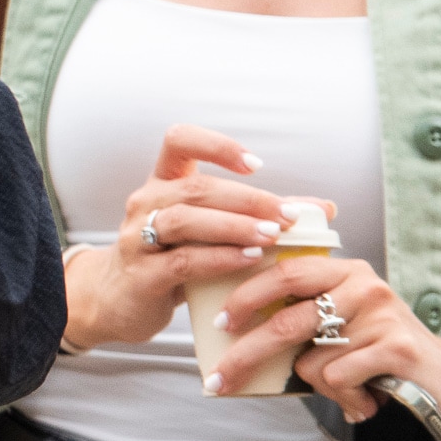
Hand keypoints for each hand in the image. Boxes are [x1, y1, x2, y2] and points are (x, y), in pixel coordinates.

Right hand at [62, 124, 283, 355]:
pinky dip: (220, 258)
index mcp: (162, 183)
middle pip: (196, 187)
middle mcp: (146, 203)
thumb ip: (260, 217)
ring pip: (186, 220)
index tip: (256, 165)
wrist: (117, 300)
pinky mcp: (141, 274)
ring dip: (235, 226)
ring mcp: (138, 238)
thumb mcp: (209, 232)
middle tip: (289, 216)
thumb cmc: (171, 258)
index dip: (217, 146)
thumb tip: (323, 208)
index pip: (179, 141)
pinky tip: (249, 260)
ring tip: (272, 236)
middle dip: (249, 199)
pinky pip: (183, 260)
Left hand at [209, 252, 440, 437]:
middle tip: (221, 378)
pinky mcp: (397, 347)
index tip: (219, 321)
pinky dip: (344, 397)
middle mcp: (364, 285)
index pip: (284, 273)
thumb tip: (232, 329)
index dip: (246, 296)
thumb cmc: (380, 352)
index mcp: (345, 271)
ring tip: (347, 387)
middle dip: (247, 353)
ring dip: (319, 384)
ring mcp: (382, 315)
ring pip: (311, 359)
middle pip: (287, 319)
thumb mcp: (341, 323)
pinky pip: (338, 377)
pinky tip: (366, 397)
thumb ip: (301, 315)